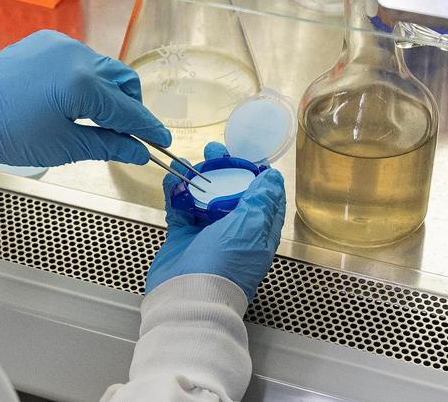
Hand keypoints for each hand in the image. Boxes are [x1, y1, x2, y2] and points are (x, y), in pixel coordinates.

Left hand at [0, 30, 170, 166]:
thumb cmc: (11, 132)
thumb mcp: (63, 145)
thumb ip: (108, 145)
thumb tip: (138, 151)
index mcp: (83, 83)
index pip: (127, 109)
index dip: (147, 128)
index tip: (161, 142)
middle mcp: (78, 56)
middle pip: (122, 80)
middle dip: (129, 106)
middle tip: (126, 132)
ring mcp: (62, 44)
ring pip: (102, 67)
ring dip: (107, 90)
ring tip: (96, 117)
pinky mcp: (46, 41)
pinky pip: (79, 58)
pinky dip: (85, 77)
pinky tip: (72, 97)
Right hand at [147, 142, 285, 302]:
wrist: (188, 296)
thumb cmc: (224, 265)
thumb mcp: (251, 227)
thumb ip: (261, 200)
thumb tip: (274, 179)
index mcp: (259, 232)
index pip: (265, 198)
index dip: (258, 176)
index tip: (249, 157)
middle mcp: (235, 232)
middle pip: (232, 194)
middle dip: (225, 170)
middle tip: (216, 151)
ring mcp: (208, 234)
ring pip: (205, 198)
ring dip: (199, 178)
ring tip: (191, 160)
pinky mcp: (183, 237)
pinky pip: (180, 208)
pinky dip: (176, 192)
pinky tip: (173, 176)